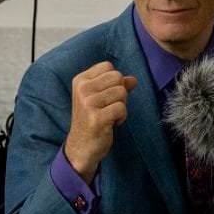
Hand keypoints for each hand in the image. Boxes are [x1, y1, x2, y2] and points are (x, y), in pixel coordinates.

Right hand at [63, 62, 137, 182]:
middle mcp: (82, 89)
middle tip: (110, 107)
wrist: (81, 147)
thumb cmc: (92, 120)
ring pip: (121, 92)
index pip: (108, 66)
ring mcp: (88, 103)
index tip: (106, 95)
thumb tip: (133, 79)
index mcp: (81, 81)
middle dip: (120, 92)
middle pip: (117, 77)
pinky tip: (111, 123)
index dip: (114, 80)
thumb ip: (115, 86)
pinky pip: (122, 108)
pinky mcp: (97, 118)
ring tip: (110, 115)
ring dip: (121, 106)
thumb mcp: (99, 99)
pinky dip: (122, 117)